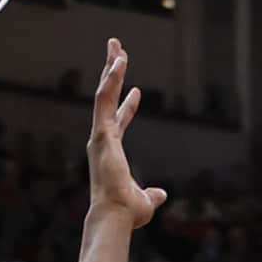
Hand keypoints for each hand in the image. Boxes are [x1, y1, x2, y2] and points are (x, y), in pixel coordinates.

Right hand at [87, 37, 166, 225]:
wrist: (116, 216)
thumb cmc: (127, 213)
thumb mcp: (146, 201)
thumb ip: (152, 194)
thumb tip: (161, 194)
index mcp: (112, 152)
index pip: (120, 122)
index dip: (129, 106)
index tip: (138, 91)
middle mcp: (103, 140)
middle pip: (107, 99)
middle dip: (112, 74)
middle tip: (116, 51)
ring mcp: (100, 134)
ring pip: (104, 93)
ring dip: (111, 69)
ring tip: (117, 46)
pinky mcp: (102, 132)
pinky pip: (104, 99)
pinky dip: (111, 80)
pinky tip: (118, 62)